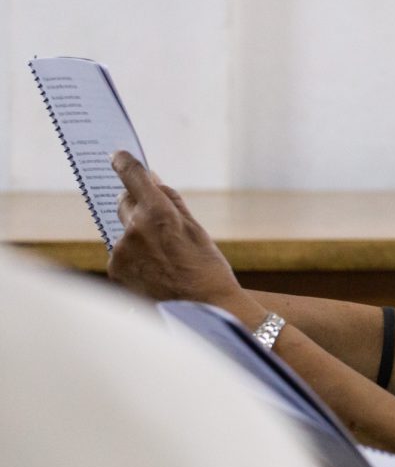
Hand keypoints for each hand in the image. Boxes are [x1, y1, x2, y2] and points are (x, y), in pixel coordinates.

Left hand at [108, 151, 250, 314]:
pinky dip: (134, 255)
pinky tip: (155, 270)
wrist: (204, 311)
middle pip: (124, 201)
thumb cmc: (207, 268)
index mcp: (158, 213)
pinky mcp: (115, 269)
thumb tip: (152, 179)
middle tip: (158, 219)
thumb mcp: (196, 229)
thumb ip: (171, 201)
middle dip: (137, 202)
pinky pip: (121, 252)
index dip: (124, 162)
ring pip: (125, 229)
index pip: (133, 176)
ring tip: (165, 257)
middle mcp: (134, 229)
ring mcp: (122, 251)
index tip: (118, 155)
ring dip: (138, 234)